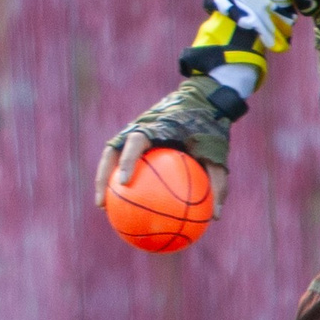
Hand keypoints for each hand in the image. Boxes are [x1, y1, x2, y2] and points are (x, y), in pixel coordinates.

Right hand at [93, 131, 227, 219]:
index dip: (126, 160)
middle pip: (112, 151)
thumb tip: (216, 217)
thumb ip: (217, 181)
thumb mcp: (218, 152)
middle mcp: (140, 127)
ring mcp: (136, 133)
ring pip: (112, 156)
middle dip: (103, 177)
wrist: (203, 101)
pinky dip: (122, 178)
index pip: (135, 141)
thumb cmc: (210, 126)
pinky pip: (126, 160)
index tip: (124, 183)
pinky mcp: (138, 140)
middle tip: (102, 204)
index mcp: (157, 125)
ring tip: (104, 208)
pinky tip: (126, 202)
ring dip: (104, 179)